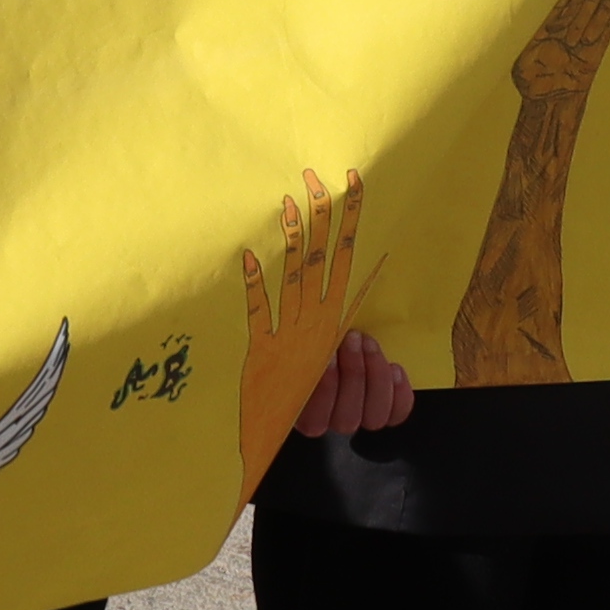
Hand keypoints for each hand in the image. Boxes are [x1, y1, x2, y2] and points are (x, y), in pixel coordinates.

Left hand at [241, 170, 399, 480]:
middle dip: (323, 217)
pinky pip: (259, 315)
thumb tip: (359, 280)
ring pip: (297, 280)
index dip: (350, 221)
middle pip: (324, 260)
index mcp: (330, 319)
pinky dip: (255, 287)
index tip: (353, 184)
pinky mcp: (262, 352)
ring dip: (295, 241)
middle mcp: (315, 322)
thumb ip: (336, 316)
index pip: (347, 259)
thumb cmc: (294, 390)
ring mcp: (290, 335)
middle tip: (317, 176)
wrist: (276, 434)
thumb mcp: (322, 350)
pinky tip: (250, 257)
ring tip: (291, 202)